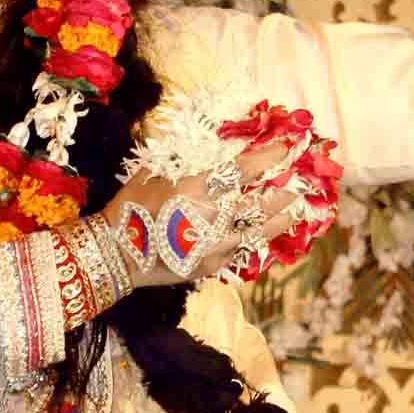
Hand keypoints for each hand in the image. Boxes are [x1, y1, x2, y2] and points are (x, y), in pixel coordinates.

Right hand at [100, 140, 309, 287]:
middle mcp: (212, 217)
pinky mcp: (212, 266)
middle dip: (284, 192)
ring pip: (260, 232)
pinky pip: (244, 252)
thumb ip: (178, 162)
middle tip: (299, 184)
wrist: (115, 255)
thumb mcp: (150, 175)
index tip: (287, 147)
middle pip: (261, 204)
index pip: (244, 170)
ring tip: (295, 211)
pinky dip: (258, 241)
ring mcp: (215, 245)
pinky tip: (266, 235)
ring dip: (281, 219)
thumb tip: (197, 146)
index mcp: (196, 189)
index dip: (270, 158)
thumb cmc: (129, 209)